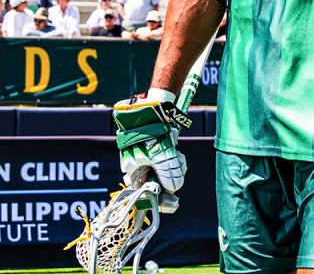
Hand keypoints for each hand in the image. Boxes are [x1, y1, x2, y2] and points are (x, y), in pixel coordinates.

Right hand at [113, 97, 186, 212]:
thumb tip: (174, 189)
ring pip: (163, 171)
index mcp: (133, 171)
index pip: (145, 194)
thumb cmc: (152, 132)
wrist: (151, 108)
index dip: (160, 201)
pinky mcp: (154, 150)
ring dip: (174, 166)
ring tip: (178, 156)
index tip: (175, 204)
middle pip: (157, 183)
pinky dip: (172, 158)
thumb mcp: (161, 155)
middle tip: (180, 168)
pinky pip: (165, 161)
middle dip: (171, 179)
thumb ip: (167, 174)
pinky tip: (176, 150)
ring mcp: (146, 158)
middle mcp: (137, 167)